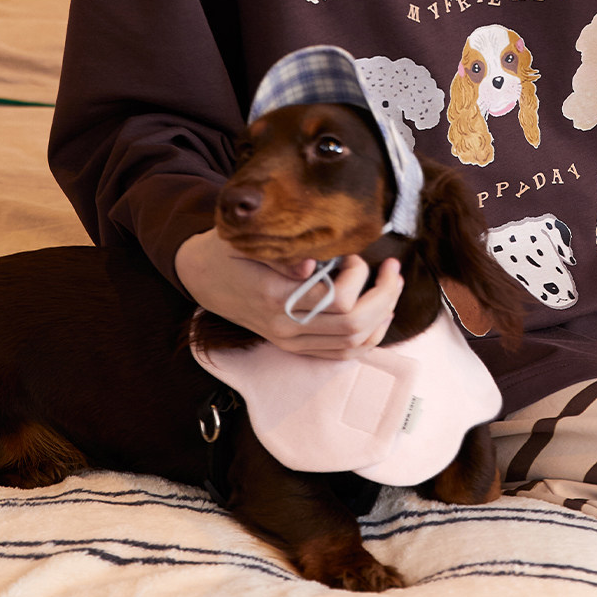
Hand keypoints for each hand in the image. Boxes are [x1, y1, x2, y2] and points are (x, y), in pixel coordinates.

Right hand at [175, 229, 402, 358]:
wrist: (202, 277)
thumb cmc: (228, 251)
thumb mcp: (247, 241)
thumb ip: (282, 253)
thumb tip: (315, 263)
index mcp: (274, 298)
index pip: (337, 300)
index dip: (358, 276)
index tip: (354, 255)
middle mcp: (285, 328)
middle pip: (354, 326)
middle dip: (384, 296)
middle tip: (394, 270)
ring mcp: (291, 342)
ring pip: (353, 343)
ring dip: (382, 315)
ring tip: (392, 287)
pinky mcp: (295, 347)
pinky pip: (342, 355)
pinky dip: (369, 338)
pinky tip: (380, 314)